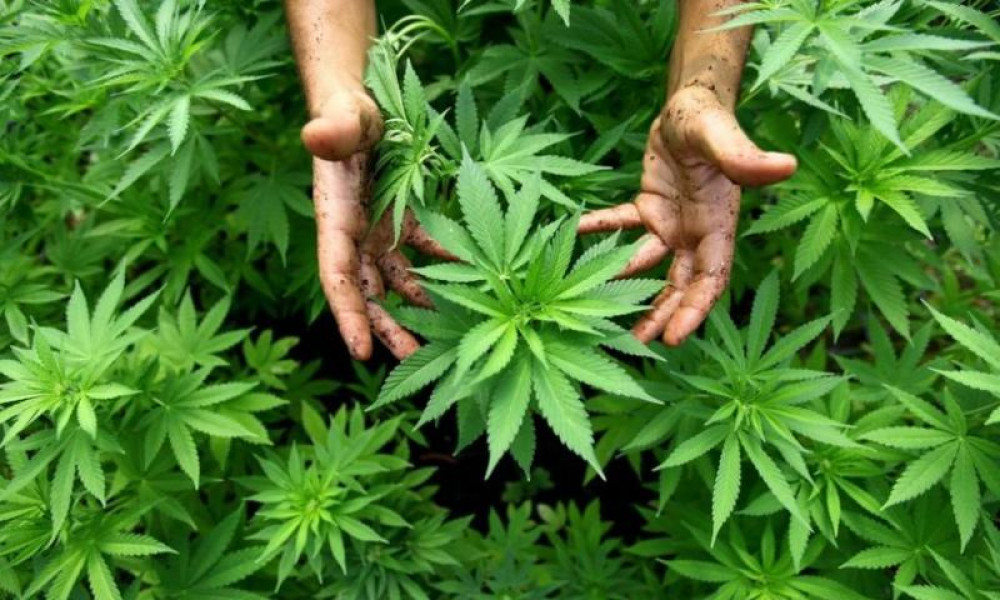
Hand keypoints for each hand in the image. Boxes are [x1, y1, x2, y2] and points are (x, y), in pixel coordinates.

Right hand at [306, 87, 447, 360]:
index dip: (348, 315)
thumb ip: (333, 128)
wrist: (360, 106)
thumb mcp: (344, 118)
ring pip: (399, 283)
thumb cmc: (348, 113)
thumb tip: (315, 136)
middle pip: (369, 294)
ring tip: (448, 339)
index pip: (337, 277)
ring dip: (421, 310)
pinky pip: (428, 253)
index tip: (361, 351)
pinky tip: (477, 281)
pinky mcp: (403, 223)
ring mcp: (379, 233)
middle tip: (415, 362)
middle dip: (389, 330)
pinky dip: (448, 267)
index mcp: (335, 220)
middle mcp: (356, 236)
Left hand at [579, 85, 796, 346]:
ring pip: (652, 267)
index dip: (694, 309)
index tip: (674, 337)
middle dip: (662, 314)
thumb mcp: (721, 137)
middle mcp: (697, 232)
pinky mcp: (649, 208)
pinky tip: (575, 234)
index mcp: (719, 224)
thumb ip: (744, 158)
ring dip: (631, 288)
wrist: (693, 100)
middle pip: (680, 284)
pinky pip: (622, 225)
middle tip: (637, 343)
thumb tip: (786, 166)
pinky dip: (600, 230)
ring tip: (605, 312)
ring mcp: (672, 223)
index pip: (710, 278)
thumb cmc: (710, 117)